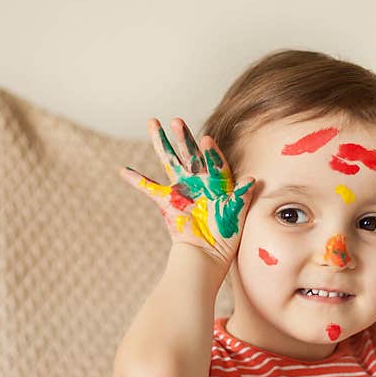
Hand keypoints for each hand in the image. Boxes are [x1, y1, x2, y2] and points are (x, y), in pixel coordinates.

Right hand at [119, 117, 254, 268]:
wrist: (206, 256)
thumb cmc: (225, 237)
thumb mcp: (236, 215)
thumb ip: (241, 197)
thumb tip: (252, 179)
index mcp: (218, 182)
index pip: (214, 162)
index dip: (210, 152)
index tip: (206, 140)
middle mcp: (200, 180)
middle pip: (190, 154)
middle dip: (183, 138)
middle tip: (176, 120)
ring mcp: (182, 189)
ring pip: (170, 160)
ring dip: (161, 142)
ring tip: (153, 122)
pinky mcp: (167, 202)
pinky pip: (149, 188)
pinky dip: (136, 180)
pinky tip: (123, 170)